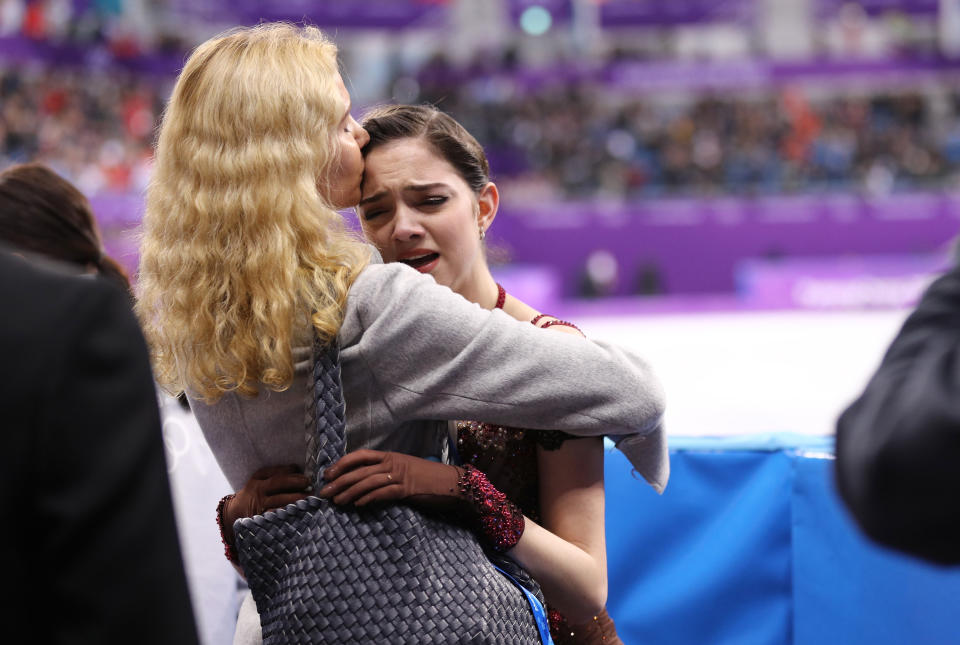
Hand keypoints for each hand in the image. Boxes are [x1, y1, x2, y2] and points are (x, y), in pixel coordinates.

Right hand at [221, 464, 310, 544]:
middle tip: (309, 483)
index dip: (293, 473)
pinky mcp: (260, 520)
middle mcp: (258, 490)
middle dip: (295, 482)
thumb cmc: (256, 494)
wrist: (234, 513)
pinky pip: (275, 516)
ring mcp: (259, 505)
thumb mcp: (261, 480)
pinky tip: (299, 513)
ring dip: (296, 499)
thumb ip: (277, 474)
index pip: (277, 472)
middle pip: (278, 483)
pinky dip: (287, 515)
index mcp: (258, 478)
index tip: (306, 476)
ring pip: (278, 500)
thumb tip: (298, 469)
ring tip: (310, 498)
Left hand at [318, 449, 461, 508]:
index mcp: (390, 456)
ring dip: (349, 492)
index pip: (360, 456)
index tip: (327, 474)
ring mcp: (400, 475)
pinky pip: (383, 493)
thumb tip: (363, 485)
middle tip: (324, 492)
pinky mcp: (407, 489)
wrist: (451, 483)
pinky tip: (358, 505)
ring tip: (337, 502)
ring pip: (368, 482)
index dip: (341, 464)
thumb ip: (386, 475)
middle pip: (359, 470)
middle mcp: (392, 462)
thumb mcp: (404, 471)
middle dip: (339, 481)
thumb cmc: (427, 479)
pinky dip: (368, 498)